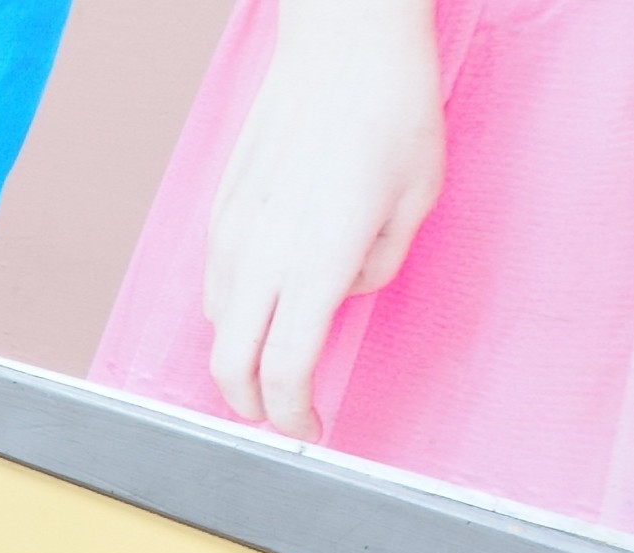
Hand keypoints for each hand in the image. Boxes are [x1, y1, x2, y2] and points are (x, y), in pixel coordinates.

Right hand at [202, 0, 442, 440]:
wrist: (343, 42)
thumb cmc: (390, 110)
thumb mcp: (416, 203)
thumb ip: (375, 267)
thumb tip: (342, 290)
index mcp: (315, 261)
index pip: (285, 371)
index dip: (293, 416)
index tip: (312, 429)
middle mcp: (261, 252)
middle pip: (229, 364)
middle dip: (251, 404)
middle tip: (280, 414)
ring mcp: (233, 229)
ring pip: (218, 322)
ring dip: (242, 351)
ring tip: (275, 355)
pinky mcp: (222, 206)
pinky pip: (217, 277)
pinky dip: (236, 306)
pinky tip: (268, 296)